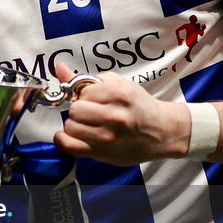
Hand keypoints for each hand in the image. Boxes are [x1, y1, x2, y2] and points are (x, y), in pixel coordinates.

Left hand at [52, 63, 189, 165]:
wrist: (162, 132)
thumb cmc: (139, 107)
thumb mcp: (119, 85)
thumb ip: (88, 79)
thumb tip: (60, 68)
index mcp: (119, 94)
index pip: (81, 92)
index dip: (83, 95)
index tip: (90, 100)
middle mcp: (114, 116)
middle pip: (75, 110)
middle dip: (79, 110)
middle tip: (89, 113)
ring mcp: (108, 137)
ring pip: (70, 127)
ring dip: (75, 125)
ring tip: (87, 124)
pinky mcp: (103, 153)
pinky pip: (70, 147)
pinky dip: (64, 140)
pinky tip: (70, 135)